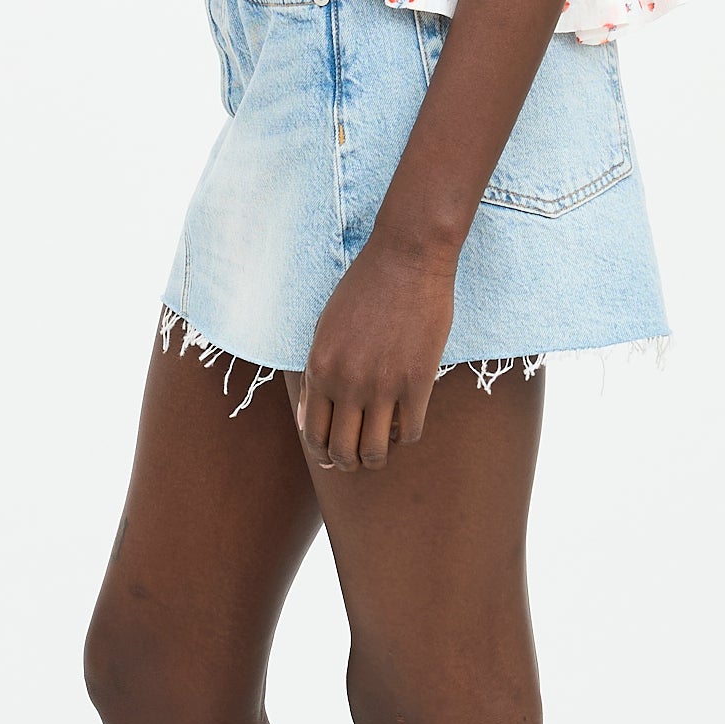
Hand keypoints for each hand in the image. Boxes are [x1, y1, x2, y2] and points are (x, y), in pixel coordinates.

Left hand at [297, 233, 457, 470]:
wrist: (406, 260)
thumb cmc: (364, 289)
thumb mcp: (325, 328)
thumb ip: (316, 375)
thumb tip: (307, 420)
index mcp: (320, 369)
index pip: (313, 433)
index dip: (322, 452)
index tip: (331, 455)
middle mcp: (347, 383)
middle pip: (341, 451)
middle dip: (346, 463)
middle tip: (355, 460)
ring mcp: (383, 386)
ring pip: (374, 451)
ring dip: (375, 459)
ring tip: (380, 451)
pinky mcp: (417, 383)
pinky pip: (409, 432)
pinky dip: (404, 437)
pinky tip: (404, 423)